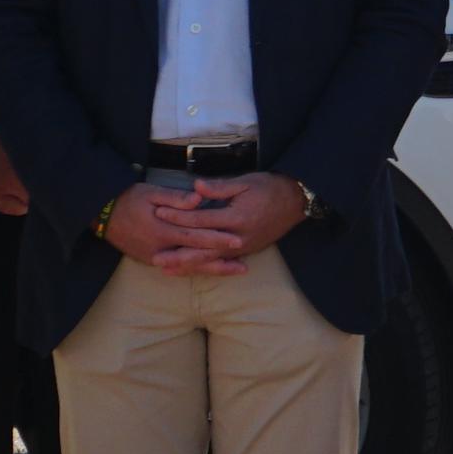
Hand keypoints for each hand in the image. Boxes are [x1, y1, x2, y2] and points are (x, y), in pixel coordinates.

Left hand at [148, 171, 308, 272]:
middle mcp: (238, 237)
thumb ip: (220, 187)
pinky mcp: (247, 252)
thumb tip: (196, 187)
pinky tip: (192, 271)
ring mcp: (243, 248)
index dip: (178, 217)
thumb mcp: (246, 182)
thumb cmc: (270, 188)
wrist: (296, 202)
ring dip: (188, 266)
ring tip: (167, 271)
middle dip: (178, 254)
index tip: (159, 214)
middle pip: (202, 249)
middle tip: (156, 259)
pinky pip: (222, 263)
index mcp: (236, 217)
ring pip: (211, 261)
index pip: (200, 220)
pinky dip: (205, 268)